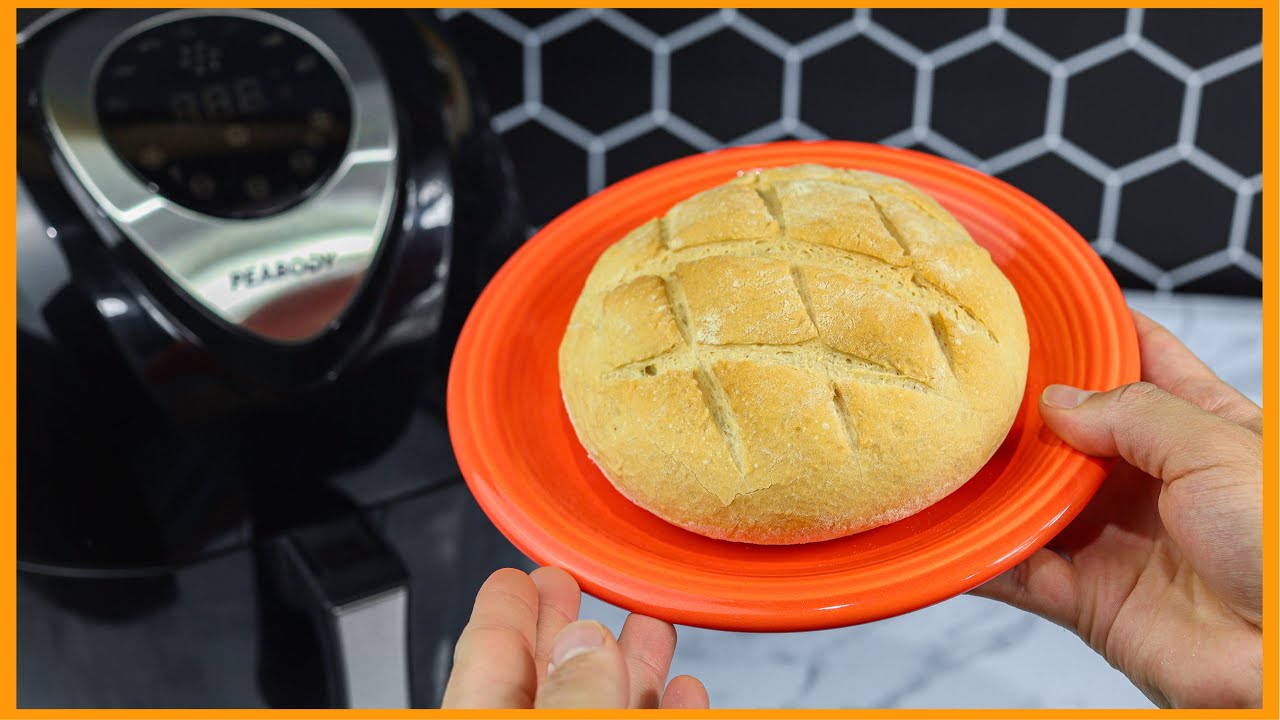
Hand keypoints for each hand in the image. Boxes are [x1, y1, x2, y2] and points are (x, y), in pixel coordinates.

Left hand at [442, 566, 709, 708]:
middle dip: (573, 626)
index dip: (506, 606)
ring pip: (605, 706)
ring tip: (651, 625)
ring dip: (633, 667)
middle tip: (584, 581)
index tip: (519, 575)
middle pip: (549, 678)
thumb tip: (587, 643)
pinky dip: (666, 711)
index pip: (487, 654)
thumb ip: (572, 694)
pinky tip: (684, 693)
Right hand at [973, 311, 1261, 707]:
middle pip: (1073, 432)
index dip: (1097, 332)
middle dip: (1025, 409)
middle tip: (973, 379)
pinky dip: (981, 555)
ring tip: (946, 449)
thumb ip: (1133, 414)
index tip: (1043, 309)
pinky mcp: (1089, 599)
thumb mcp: (1217, 448)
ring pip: (1035, 499)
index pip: (1143, 362)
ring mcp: (1118, 540)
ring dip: (995, 483)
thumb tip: (1059, 403)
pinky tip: (949, 529)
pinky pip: (1019, 572)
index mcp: (1203, 430)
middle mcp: (1154, 482)